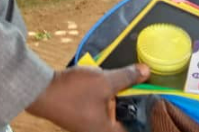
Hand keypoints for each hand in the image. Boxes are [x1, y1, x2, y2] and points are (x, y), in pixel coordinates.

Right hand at [26, 64, 148, 131]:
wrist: (41, 91)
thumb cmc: (73, 91)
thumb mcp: (104, 81)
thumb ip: (127, 77)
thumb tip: (146, 72)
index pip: (135, 130)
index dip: (147, 120)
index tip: (157, 107)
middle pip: (124, 123)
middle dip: (133, 108)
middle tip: (144, 92)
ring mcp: (88, 126)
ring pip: (112, 116)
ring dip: (119, 102)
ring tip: (128, 87)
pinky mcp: (80, 117)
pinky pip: (100, 110)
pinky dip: (107, 100)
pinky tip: (107, 86)